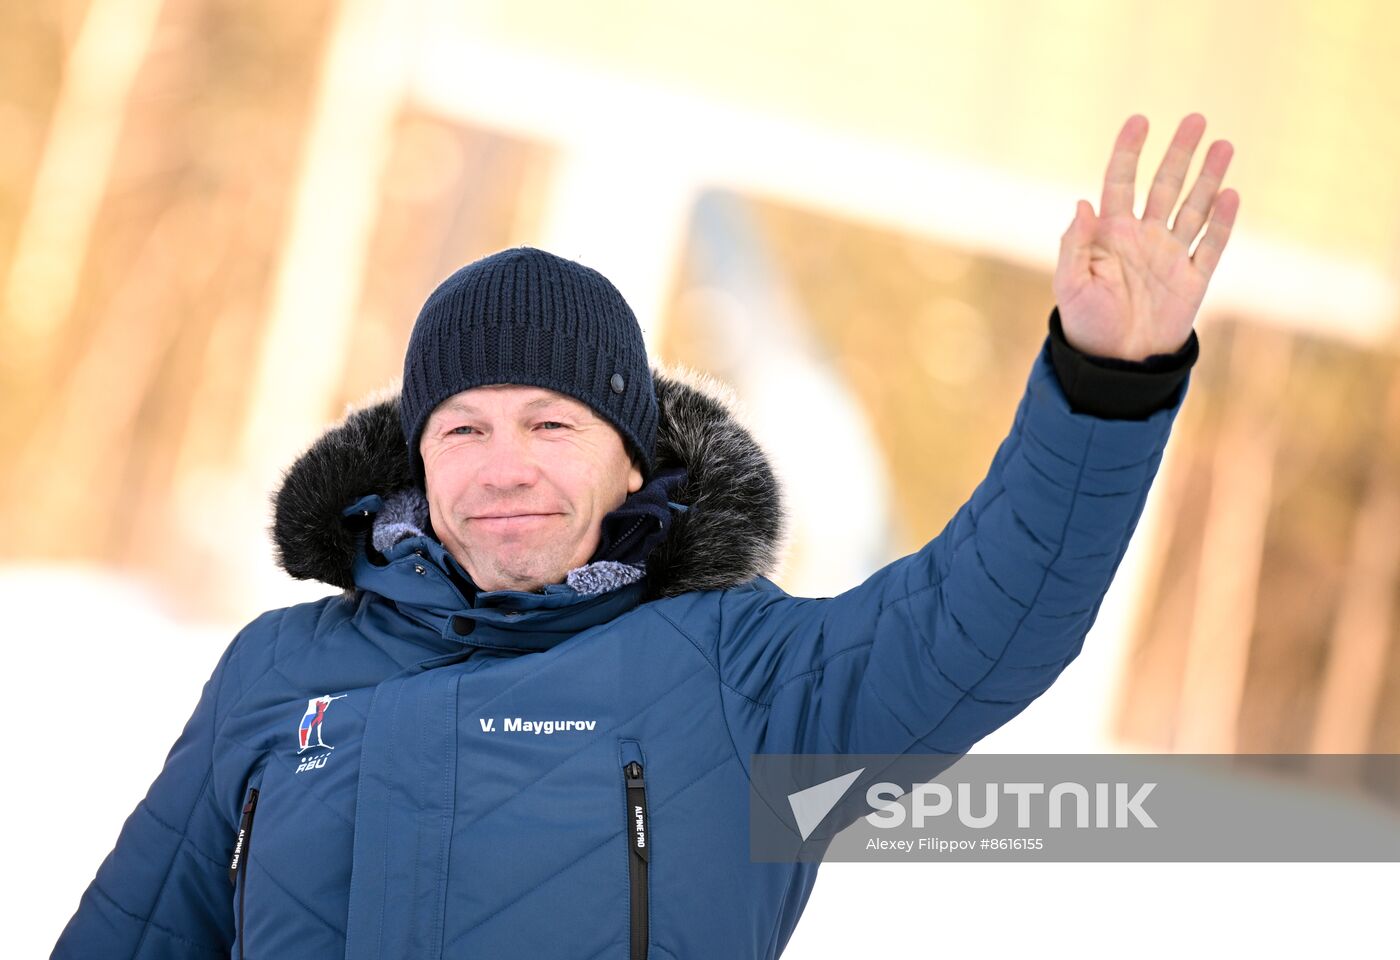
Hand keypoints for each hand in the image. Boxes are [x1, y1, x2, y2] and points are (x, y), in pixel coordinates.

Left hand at [1053, 113, 1238, 360]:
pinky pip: (1211, 244)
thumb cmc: (1085, 324)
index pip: (1120, 181)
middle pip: (1165, 185)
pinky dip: (1222, 221)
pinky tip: (1231, 194)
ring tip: (1224, 145)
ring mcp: (1170, 256)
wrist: (1115, 364)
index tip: (1139, 120)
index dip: (1128, 151)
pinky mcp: (1193, 279)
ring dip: (1209, 177)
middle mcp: (1142, 238)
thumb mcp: (1070, 285)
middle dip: (1179, 153)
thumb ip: (1075, 245)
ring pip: (1193, 207)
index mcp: (1110, 234)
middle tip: (1196, 119)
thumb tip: (1082, 203)